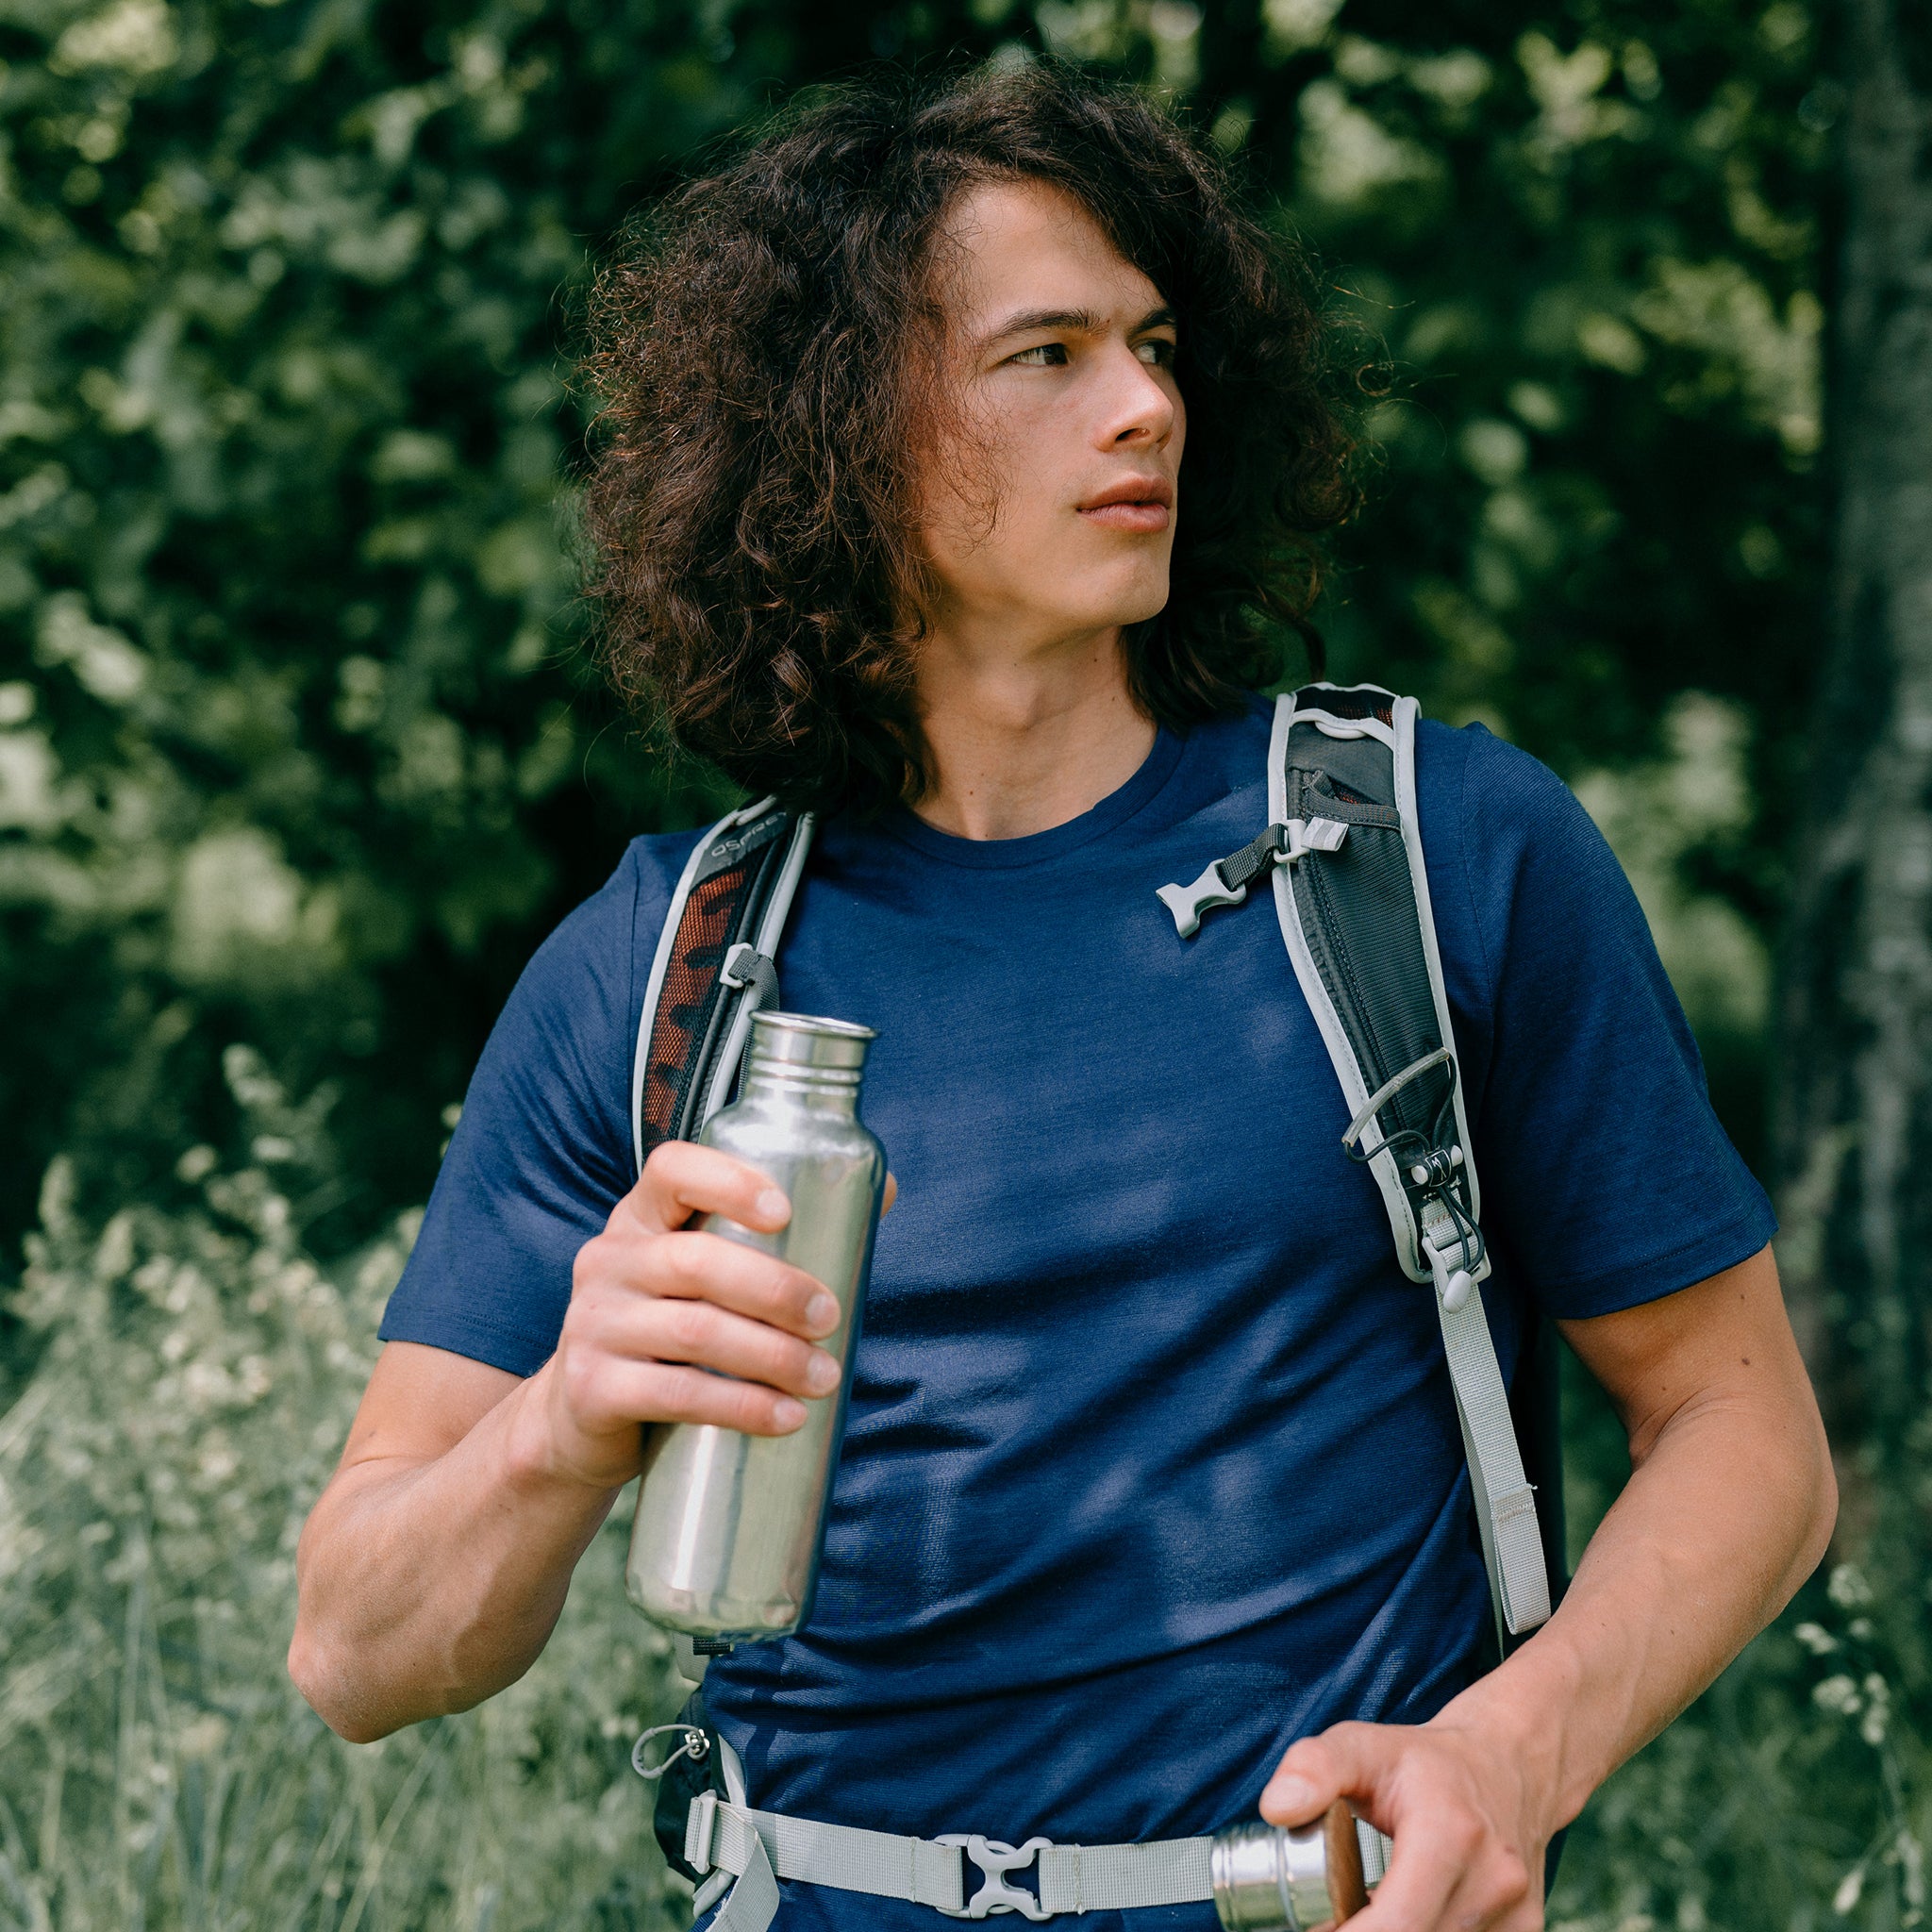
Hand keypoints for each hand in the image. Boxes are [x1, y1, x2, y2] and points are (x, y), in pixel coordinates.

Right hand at [526, 1141, 892, 1490]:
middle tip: (830, 1317)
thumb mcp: (702, 1275)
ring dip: (772, 1356)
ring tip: (824, 1377)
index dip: (729, 1181)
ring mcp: (593, 1324)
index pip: (672, 1170)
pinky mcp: (592, 1388)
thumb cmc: (669, 1331)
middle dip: (776, 1288)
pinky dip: (741, 1407)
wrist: (579, 1419)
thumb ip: (778, 1236)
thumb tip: (885, 1192)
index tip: (785, 1212)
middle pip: (697, 1260)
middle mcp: (609, 1260)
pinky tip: (785, 1418)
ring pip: (694, 1330)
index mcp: (640, 1218)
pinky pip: (677, 1393)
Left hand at [1261, 1712, 1548, 1930]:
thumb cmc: (1427, 1762)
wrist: (1509, 1765)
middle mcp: (1495, 1881)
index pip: (1399, 1925)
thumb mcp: (1362, 1745)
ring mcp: (1517, 1916)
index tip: (1317, 1927)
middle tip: (1331, 1921)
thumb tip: (1277, 1808)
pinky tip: (1404, 1920)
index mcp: (1451, 1834)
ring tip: (1365, 1914)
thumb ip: (1314, 1767)